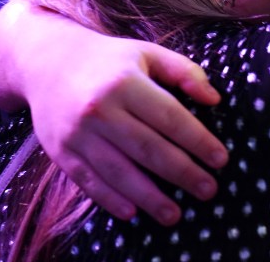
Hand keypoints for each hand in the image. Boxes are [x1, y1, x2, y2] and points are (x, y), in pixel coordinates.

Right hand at [0, 0, 228, 224]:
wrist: (48, 63)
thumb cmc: (110, 60)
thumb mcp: (148, 54)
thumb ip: (184, 72)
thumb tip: (215, 99)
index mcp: (126, 81)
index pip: (170, 116)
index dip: (198, 140)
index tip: (221, 159)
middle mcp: (100, 108)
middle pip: (148, 148)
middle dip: (182, 173)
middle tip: (208, 190)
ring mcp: (78, 132)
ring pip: (118, 171)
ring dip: (149, 197)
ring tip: (175, 214)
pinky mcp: (61, 150)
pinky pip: (88, 180)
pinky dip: (110, 199)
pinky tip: (133, 212)